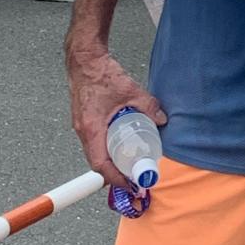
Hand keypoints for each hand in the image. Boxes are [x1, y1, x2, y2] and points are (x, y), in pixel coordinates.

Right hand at [66, 47, 166, 190]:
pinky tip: (120, 146)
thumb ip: (148, 106)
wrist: (85, 60)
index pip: (100, 164)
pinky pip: (95, 142)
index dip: (115, 178)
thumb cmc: (101, 74)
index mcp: (91, 128)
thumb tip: (162, 120)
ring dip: (111, 162)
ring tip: (129, 166)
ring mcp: (82, 126)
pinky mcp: (84, 120)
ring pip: (95, 153)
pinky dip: (107, 149)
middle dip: (115, 174)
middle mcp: (83, 131)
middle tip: (133, 178)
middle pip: (98, 162)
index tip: (129, 184)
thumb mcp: (130, 91)